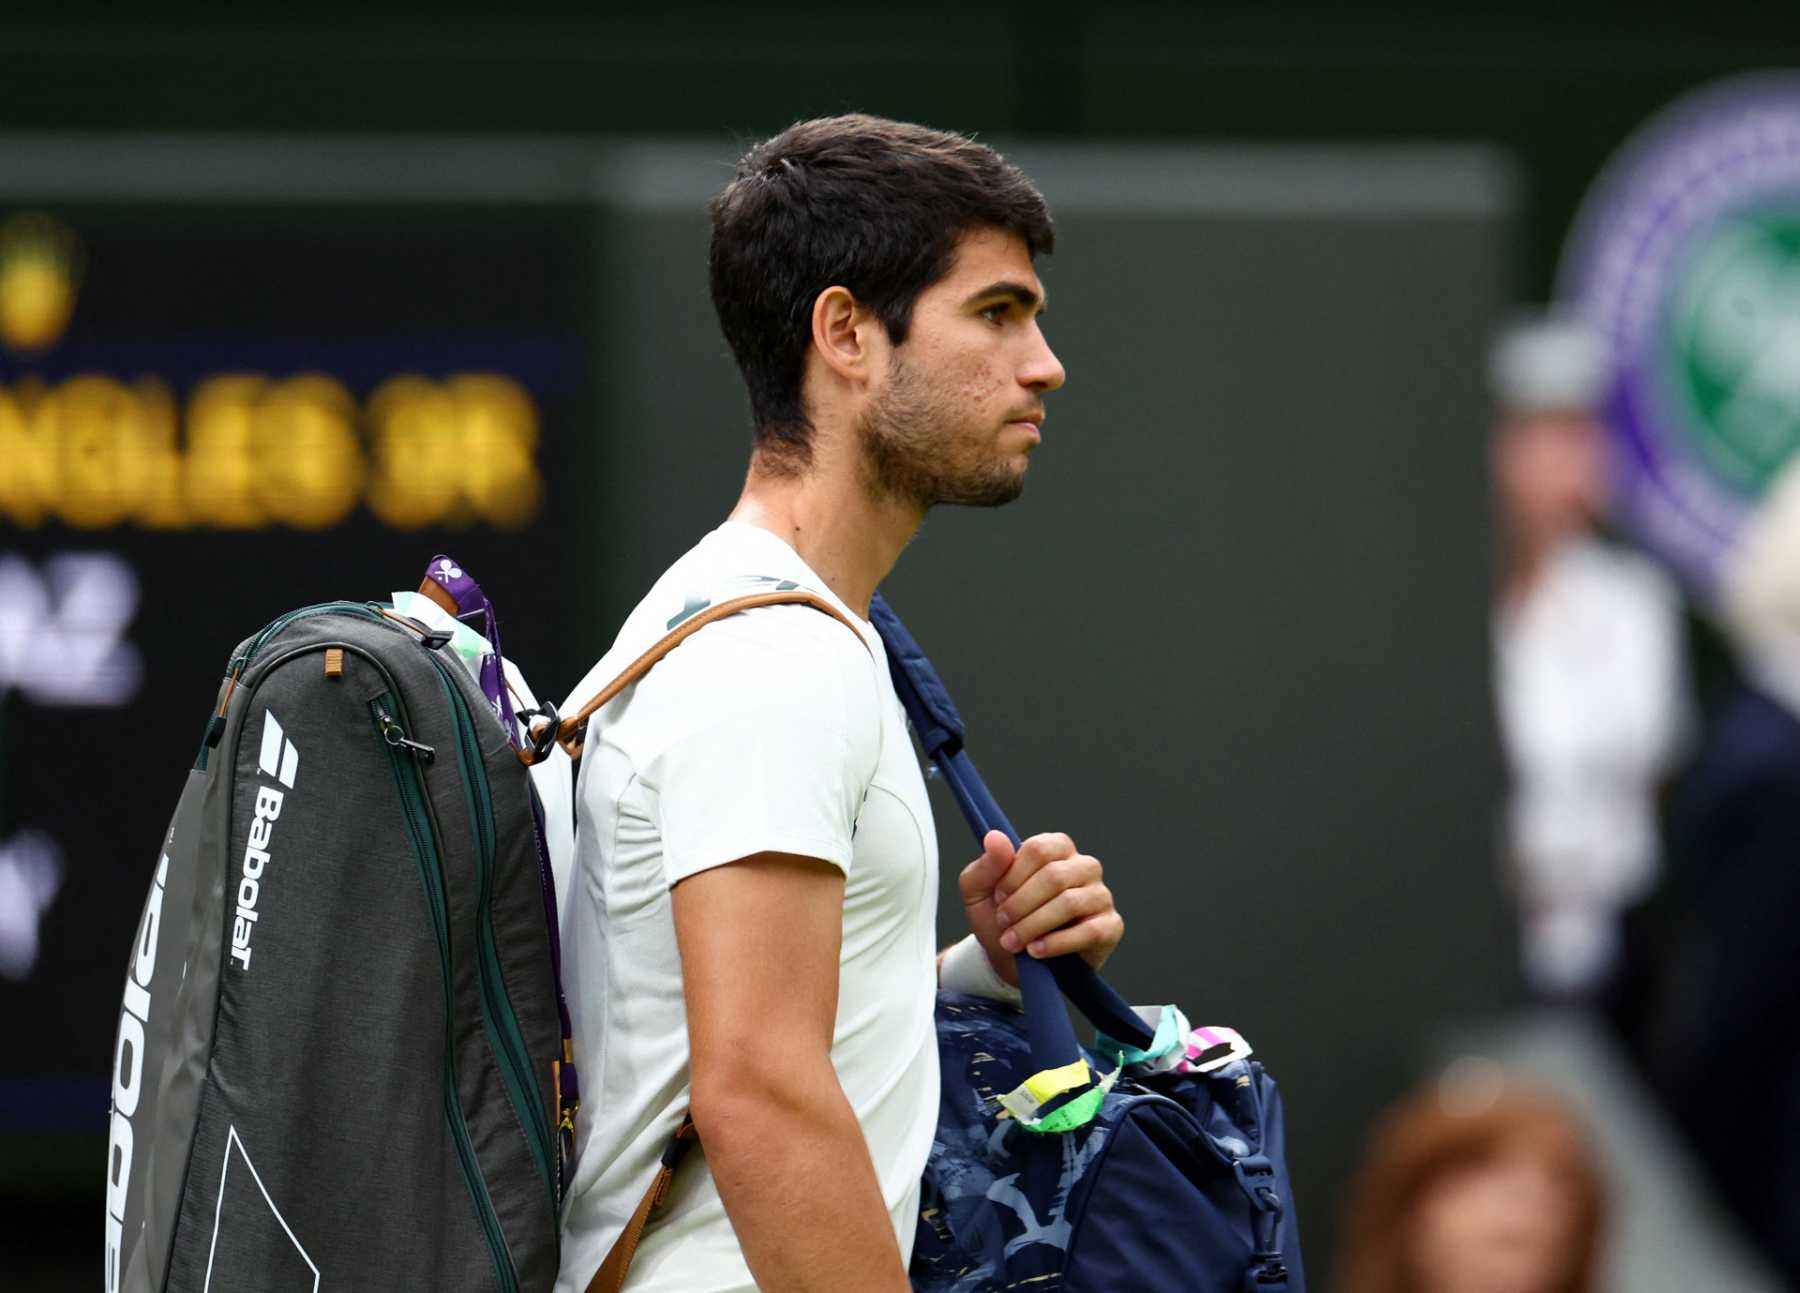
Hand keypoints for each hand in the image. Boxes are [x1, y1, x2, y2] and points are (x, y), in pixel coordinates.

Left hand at [959, 830, 1123, 986]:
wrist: (1011, 961)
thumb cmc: (1000, 919)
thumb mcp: (979, 892)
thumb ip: (986, 864)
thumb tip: (994, 837)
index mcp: (1056, 848)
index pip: (1039, 849)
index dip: (1013, 876)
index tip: (997, 897)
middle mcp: (1084, 866)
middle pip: (1054, 876)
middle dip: (1021, 904)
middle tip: (1003, 923)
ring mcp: (1100, 896)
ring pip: (1070, 903)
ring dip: (1033, 925)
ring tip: (1013, 941)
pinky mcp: (1110, 926)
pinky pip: (1090, 931)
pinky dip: (1056, 943)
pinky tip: (1036, 951)